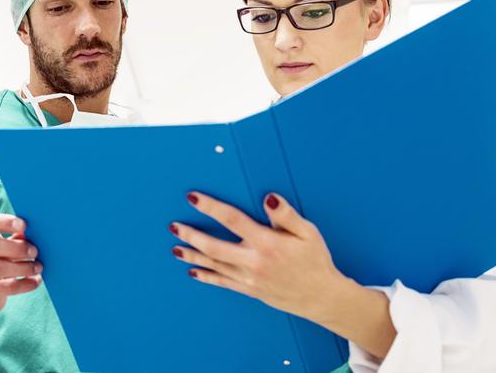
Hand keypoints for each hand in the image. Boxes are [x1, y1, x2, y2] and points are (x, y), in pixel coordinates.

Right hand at [0, 212, 41, 315]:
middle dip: (17, 248)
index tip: (24, 225)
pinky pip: (6, 287)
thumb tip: (30, 235)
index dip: (5, 221)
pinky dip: (25, 284)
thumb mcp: (2, 247)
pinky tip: (35, 281)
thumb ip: (15, 238)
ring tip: (38, 267)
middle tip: (35, 252)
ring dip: (23, 267)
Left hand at [169, 192, 346, 321]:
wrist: (322, 297)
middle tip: (173, 226)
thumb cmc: (315, 262)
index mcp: (267, 244)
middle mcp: (254, 262)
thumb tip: (269, 198)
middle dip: (191, 235)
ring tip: (174, 247)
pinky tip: (192, 270)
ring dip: (192, 255)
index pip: (233, 220)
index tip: (193, 198)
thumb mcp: (308, 233)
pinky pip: (222, 282)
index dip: (211, 207)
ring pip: (214, 265)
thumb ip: (286, 215)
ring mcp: (249, 278)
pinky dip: (206, 276)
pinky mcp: (249, 289)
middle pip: (214, 247)